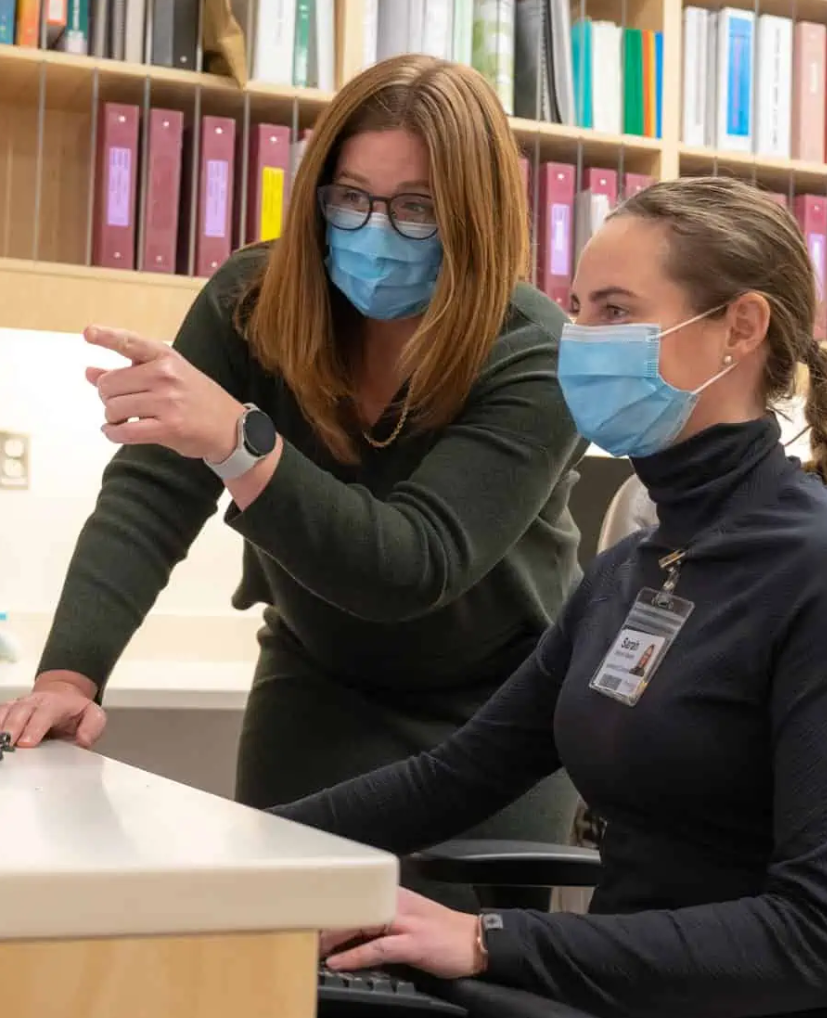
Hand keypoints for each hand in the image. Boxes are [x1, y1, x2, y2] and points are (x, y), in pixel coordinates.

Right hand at [0, 671, 105, 747]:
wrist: (63, 698)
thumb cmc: (75, 712)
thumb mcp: (93, 716)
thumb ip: (92, 727)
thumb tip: (83, 740)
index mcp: (55, 703)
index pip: (45, 713)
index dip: (35, 727)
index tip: (27, 743)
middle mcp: (34, 702)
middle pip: (20, 711)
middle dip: (12, 727)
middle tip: (7, 744)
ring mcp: (19, 705)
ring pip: (5, 711)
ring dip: (0, 725)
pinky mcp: (8, 711)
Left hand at [84, 326, 242, 461]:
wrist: (230, 427)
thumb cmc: (195, 398)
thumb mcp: (168, 376)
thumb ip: (128, 373)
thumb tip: (90, 373)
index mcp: (166, 357)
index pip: (131, 343)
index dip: (107, 337)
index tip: (89, 333)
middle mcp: (165, 375)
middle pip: (109, 384)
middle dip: (107, 397)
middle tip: (120, 403)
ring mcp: (167, 401)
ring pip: (113, 408)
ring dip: (111, 417)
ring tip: (123, 419)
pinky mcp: (168, 427)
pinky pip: (125, 431)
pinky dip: (113, 433)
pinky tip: (115, 431)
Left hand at [320, 888, 485, 979]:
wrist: (475, 941)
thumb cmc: (441, 932)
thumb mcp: (409, 918)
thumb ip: (382, 919)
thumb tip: (352, 928)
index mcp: (394, 894)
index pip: (356, 895)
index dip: (330, 904)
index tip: (307, 912)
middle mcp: (397, 902)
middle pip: (353, 906)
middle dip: (325, 920)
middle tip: (299, 930)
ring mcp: (405, 922)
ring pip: (361, 923)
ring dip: (333, 936)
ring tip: (310, 947)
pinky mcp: (412, 943)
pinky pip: (377, 948)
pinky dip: (354, 955)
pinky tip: (338, 962)